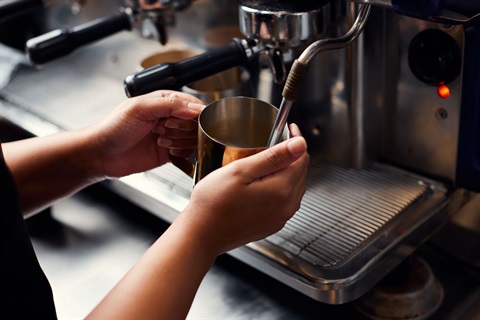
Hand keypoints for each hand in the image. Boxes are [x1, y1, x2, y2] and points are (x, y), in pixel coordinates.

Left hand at [88, 90, 204, 177]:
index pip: (193, 104)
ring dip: (180, 141)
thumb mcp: (140, 108)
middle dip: (182, 128)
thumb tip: (194, 108)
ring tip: (160, 140)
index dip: (191, 114)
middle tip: (162, 129)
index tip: (178, 120)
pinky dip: (181, 153)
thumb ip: (169, 104)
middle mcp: (170, 117)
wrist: (102, 154)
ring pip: (193, 138)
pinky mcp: (170, 152)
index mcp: (165, 101)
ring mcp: (171, 135)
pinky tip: (167, 151)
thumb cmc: (114, 127)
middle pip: (196, 123)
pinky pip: (188, 153)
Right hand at [179, 123, 308, 255]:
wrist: (201, 235)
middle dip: (292, 155)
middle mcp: (286, 207)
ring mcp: (280, 218)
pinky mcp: (272, 225)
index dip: (296, 140)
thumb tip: (300, 144)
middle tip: (275, 143)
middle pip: (300, 172)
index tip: (289, 130)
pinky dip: (280, 188)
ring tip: (267, 161)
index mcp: (281, 190)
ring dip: (287, 171)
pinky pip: (285, 201)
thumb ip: (273, 156)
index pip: (302, 158)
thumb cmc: (213, 203)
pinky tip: (263, 183)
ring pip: (294, 186)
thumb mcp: (241, 171)